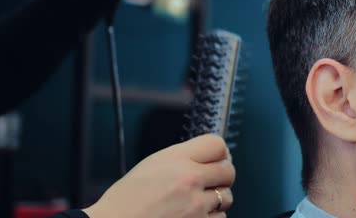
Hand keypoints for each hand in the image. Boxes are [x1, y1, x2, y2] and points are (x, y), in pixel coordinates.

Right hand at [82, 134, 235, 217]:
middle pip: (228, 170)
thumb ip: (182, 158)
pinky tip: (193, 216)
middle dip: (221, 176)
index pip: (217, 144)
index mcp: (175, 159)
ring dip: (216, 201)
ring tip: (195, 203)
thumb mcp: (152, 165)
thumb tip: (210, 158)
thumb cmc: (127, 200)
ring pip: (227, 197)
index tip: (217, 158)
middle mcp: (189, 179)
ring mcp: (195, 205)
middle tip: (210, 182)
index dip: (220, 152)